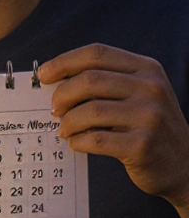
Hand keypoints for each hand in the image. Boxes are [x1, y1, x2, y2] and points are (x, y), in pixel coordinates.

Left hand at [40, 44, 188, 217]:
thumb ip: (106, 81)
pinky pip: (95, 139)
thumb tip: (54, 79)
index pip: (96, 53)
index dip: (63, 61)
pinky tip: (76, 143)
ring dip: (67, 122)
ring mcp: (150, 116)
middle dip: (62, 95)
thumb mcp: (138, 93)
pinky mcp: (143, 144)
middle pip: (89, 80)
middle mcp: (152, 88)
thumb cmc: (149, 125)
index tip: (43, 75)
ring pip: (89, 111)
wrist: (184, 164)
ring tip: (64, 129)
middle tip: (54, 109)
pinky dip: (77, 141)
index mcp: (147, 68)